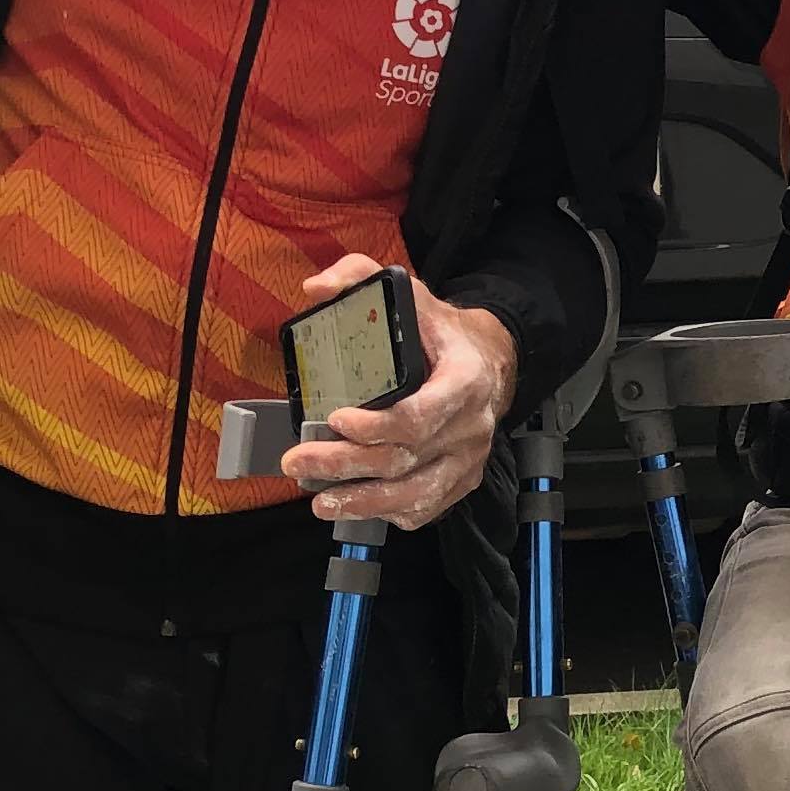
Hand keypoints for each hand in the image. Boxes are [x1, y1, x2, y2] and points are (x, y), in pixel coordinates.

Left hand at [279, 257, 517, 530]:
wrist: (490, 361)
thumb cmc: (441, 333)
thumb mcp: (408, 294)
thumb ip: (360, 278)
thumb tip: (314, 288)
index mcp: (464, 380)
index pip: (421, 416)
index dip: (377, 426)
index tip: (334, 419)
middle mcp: (472, 425)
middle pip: (405, 458)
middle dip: (346, 464)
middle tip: (299, 460)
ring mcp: (469, 458)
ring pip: (415, 494)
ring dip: (363, 501)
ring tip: (320, 501)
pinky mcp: (462, 480)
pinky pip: (425, 508)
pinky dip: (388, 512)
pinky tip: (356, 506)